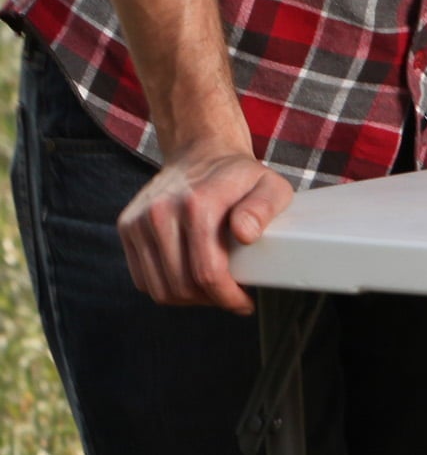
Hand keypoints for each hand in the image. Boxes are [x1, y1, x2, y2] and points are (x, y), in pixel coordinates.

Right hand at [117, 144, 294, 314]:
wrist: (201, 152)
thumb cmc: (240, 176)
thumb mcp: (270, 185)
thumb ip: (265, 207)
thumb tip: (245, 234)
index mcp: (198, 204)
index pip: (207, 272)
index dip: (228, 297)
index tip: (245, 303)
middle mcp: (162, 212)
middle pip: (181, 285)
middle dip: (210, 300)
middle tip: (230, 297)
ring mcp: (139, 220)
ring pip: (159, 288)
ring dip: (187, 299)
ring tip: (212, 291)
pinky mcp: (127, 226)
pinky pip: (143, 278)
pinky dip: (166, 287)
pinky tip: (189, 281)